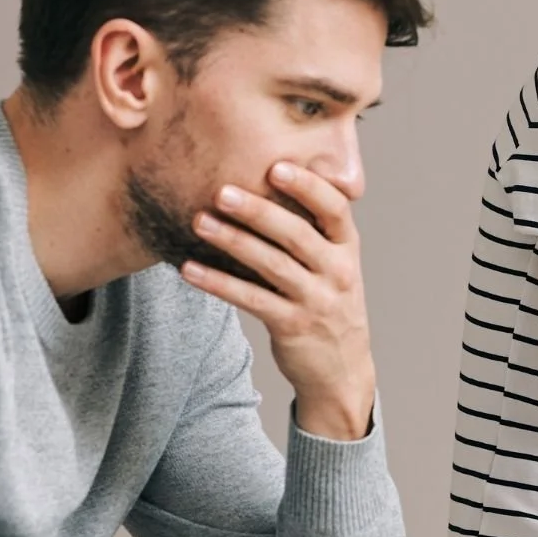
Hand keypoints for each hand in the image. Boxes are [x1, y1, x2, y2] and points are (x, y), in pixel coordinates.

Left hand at [183, 162, 375, 440]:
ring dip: (232, 241)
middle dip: (258, 211)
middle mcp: (338, 272)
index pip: (334, 209)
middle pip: (297, 234)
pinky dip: (219, 283)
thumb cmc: (328, 304)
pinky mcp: (293, 326)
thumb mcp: (334, 265)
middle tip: (222, 191)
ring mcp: (317, 301)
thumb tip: (267, 180)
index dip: (308, 186)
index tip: (277, 166)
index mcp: (347, 249)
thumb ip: (312, 231)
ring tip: (199, 222)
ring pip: (272, 265)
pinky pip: (251, 299)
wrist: (342, 370)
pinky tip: (190, 270)